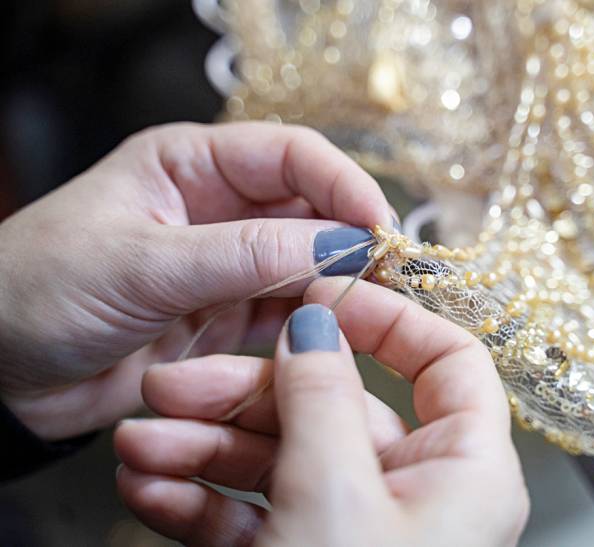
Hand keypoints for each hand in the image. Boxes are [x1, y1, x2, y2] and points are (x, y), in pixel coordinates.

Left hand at [0, 122, 393, 439]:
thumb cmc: (36, 292)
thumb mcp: (142, 264)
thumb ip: (245, 254)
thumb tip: (342, 242)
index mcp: (189, 163)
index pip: (290, 155)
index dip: (343, 185)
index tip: (379, 227)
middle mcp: (216, 207)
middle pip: (308, 210)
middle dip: (350, 239)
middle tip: (391, 277)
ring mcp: (224, 265)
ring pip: (304, 265)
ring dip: (337, 286)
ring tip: (372, 311)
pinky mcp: (224, 317)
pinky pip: (285, 313)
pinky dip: (311, 324)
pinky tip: (333, 337)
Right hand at [114, 279, 528, 546]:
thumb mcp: (336, 494)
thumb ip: (325, 396)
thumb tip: (317, 320)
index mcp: (466, 471)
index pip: (448, 362)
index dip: (389, 318)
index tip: (322, 293)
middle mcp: (418, 495)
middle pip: (338, 408)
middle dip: (249, 394)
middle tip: (177, 382)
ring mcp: (357, 530)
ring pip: (285, 460)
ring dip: (208, 449)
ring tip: (141, 443)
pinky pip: (259, 515)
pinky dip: (206, 502)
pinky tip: (151, 490)